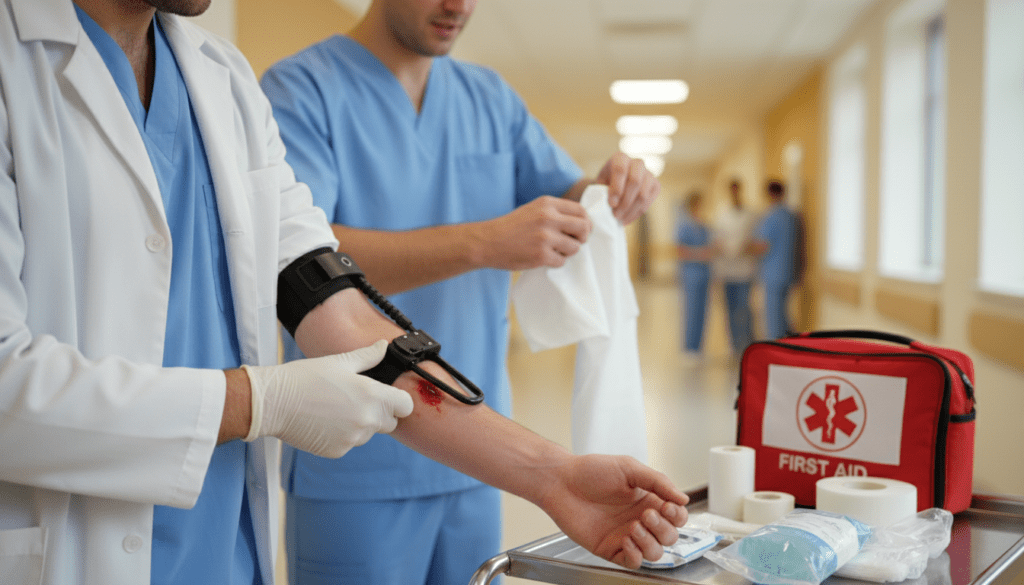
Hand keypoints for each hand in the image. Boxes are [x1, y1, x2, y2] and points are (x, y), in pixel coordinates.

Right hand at [242, 340, 413, 457]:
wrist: (272, 403)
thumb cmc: (305, 377)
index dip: (398, 400)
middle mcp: (366, 420)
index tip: (387, 395)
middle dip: (380, 413)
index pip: (406, 406)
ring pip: (369, 433)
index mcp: (371, 395)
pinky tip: (325, 420)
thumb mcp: (339, 361)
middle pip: (390, 422)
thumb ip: (367, 356)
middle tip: (357, 399)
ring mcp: (353, 438)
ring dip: (360, 424)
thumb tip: (384, 345)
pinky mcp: (338, 450)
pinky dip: (343, 435)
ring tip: (335, 407)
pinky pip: (350, 443)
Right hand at [475, 195, 591, 269]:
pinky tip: (543, 258)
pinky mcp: (541, 255)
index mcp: (547, 204)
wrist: (488, 241)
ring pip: (575, 247)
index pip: (581, 211)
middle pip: (583, 228)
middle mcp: (548, 218)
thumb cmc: (511, 227)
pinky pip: (562, 261)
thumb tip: (582, 222)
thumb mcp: (533, 209)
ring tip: (553, 250)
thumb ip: (555, 212)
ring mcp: (545, 237)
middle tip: (573, 242)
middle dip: (582, 238)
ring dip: (567, 252)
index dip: (586, 222)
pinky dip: (555, 262)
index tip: (582, 230)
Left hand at [539, 455, 688, 569]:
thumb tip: (682, 498)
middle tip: (645, 514)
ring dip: (650, 542)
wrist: (561, 481)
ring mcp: (626, 535)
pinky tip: (625, 538)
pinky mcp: (610, 548)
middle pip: (670, 537)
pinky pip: (633, 561)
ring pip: (655, 553)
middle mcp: (640, 519)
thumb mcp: (629, 468)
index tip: (667, 507)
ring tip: (634, 526)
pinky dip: (635, 554)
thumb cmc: (591, 471)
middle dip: (663, 528)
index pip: (676, 516)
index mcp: (648, 499)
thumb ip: (658, 481)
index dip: (677, 516)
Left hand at [597, 152, 660, 224]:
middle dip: (624, 202)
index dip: (616, 188)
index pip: (621, 170)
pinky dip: (636, 213)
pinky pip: (648, 202)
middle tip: (615, 214)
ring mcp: (649, 174)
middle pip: (635, 181)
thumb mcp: (600, 184)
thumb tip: (606, 203)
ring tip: (619, 218)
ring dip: (630, 210)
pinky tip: (626, 218)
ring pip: (643, 194)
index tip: (611, 204)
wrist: (617, 185)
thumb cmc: (606, 184)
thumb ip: (601, 191)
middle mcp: (637, 163)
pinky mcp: (656, 186)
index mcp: (620, 158)